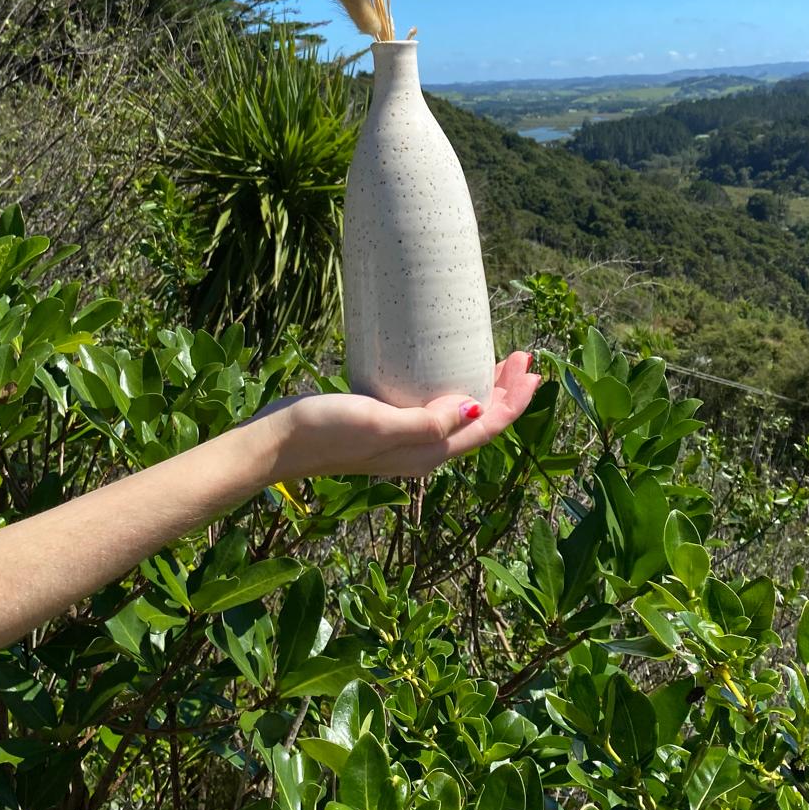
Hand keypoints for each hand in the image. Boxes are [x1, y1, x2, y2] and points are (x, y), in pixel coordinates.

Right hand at [262, 350, 541, 480]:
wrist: (278, 445)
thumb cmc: (326, 432)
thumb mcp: (379, 424)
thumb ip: (425, 423)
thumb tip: (474, 411)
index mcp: (428, 454)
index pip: (486, 427)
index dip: (513, 400)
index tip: (530, 367)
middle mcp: (422, 451)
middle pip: (479, 421)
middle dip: (505, 391)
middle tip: (522, 356)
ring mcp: (403, 439)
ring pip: (459, 415)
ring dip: (483, 389)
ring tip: (498, 362)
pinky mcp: (385, 424)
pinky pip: (434, 408)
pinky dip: (453, 389)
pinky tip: (445, 370)